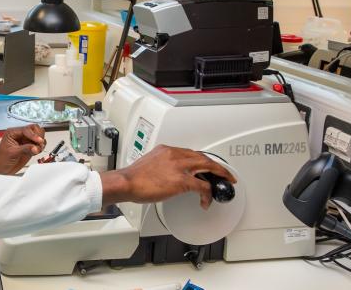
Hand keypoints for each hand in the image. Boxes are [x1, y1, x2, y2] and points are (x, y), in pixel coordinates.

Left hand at [0, 125, 45, 174]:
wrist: (1, 169)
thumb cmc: (1, 159)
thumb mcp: (12, 153)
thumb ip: (25, 149)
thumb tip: (35, 147)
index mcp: (13, 133)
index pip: (26, 130)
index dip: (33, 135)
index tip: (39, 141)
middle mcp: (20, 135)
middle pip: (35, 129)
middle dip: (38, 136)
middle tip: (39, 145)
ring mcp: (26, 140)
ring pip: (39, 135)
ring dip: (41, 142)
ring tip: (38, 149)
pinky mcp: (30, 147)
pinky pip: (39, 143)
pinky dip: (41, 146)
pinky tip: (37, 151)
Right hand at [100, 145, 236, 209]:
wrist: (126, 183)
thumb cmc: (133, 178)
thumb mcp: (149, 164)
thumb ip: (161, 165)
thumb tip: (166, 174)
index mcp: (166, 150)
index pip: (190, 152)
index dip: (202, 160)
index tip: (206, 165)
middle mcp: (174, 154)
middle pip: (202, 157)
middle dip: (216, 165)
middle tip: (224, 173)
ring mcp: (179, 167)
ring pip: (207, 166)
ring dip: (219, 175)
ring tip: (224, 182)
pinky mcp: (181, 181)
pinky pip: (202, 186)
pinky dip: (207, 194)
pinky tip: (206, 200)